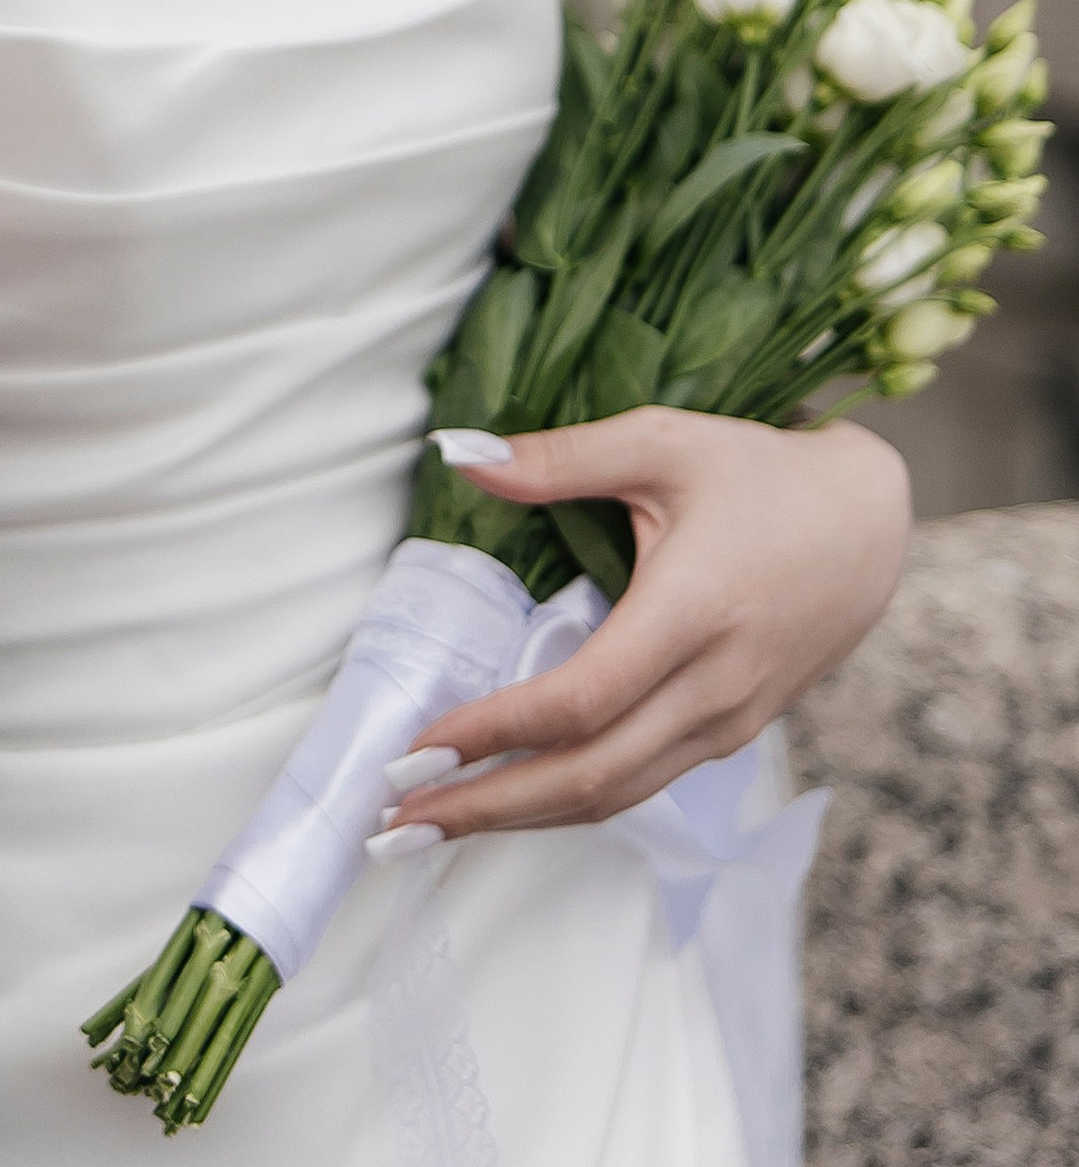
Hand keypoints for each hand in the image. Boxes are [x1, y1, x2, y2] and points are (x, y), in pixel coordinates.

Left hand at [383, 410, 909, 837]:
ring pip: (617, 795)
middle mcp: (713, 688)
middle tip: (396, 820)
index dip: (495, 732)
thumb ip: (558, 455)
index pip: (579, 702)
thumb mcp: (661, 441)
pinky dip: (571, 800)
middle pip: (590, 777)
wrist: (868, 525)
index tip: (419, 746)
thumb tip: (459, 454)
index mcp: (692, 613)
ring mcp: (728, 723)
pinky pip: (642, 783)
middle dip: (488, 806)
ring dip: (522, 819)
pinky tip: (514, 797)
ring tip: (435, 824)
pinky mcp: (732, 734)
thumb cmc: (759, 474)